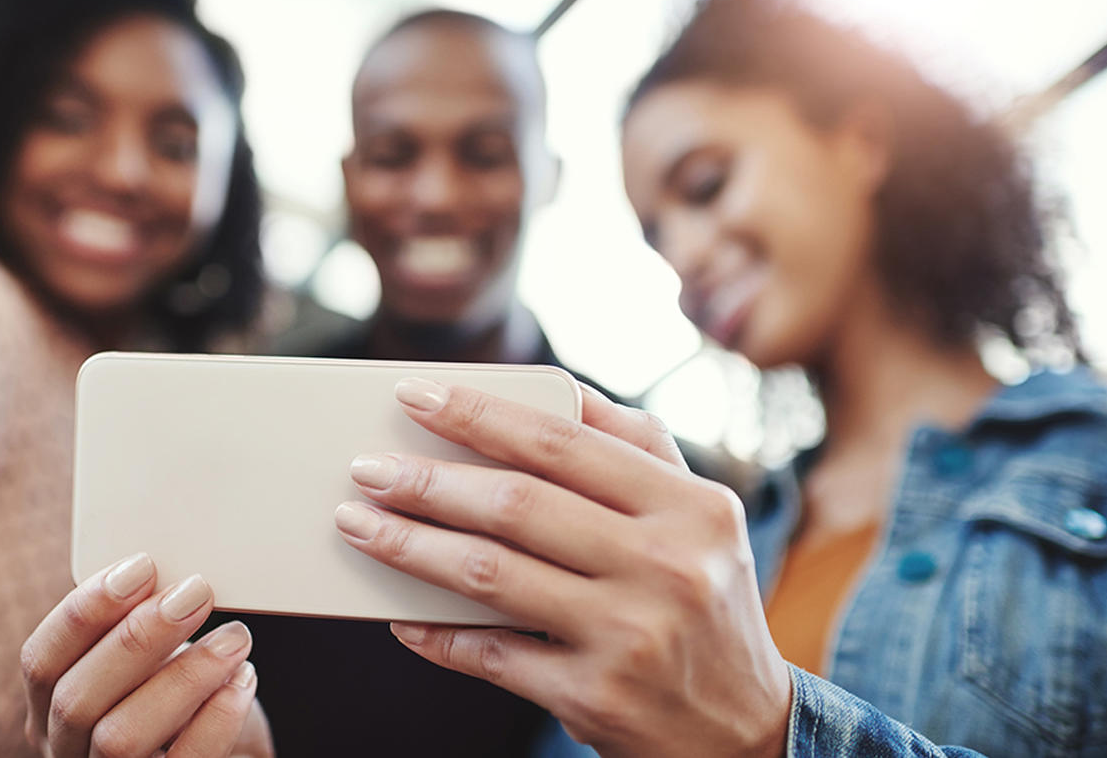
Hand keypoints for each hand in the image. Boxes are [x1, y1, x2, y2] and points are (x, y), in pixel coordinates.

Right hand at [20, 554, 272, 756]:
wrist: (228, 754)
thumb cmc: (187, 703)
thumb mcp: (157, 662)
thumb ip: (147, 631)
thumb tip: (173, 578)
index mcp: (51, 709)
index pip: (41, 661)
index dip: (84, 611)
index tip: (141, 566)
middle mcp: (66, 750)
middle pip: (76, 699)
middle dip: (137, 637)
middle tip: (196, 593)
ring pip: (119, 736)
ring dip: (183, 676)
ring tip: (234, 638)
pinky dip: (216, 719)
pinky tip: (242, 680)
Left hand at [336, 381, 790, 757]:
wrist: (748, 731)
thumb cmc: (706, 600)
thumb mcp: (700, 516)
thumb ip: (636, 444)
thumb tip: (555, 384)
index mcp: (691, 507)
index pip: (562, 442)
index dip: (478, 414)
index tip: (412, 396)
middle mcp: (666, 567)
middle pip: (516, 506)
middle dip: (426, 482)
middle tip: (365, 468)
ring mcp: (629, 636)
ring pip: (490, 576)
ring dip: (409, 546)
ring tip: (358, 524)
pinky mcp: (594, 697)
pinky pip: (491, 654)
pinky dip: (435, 633)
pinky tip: (398, 615)